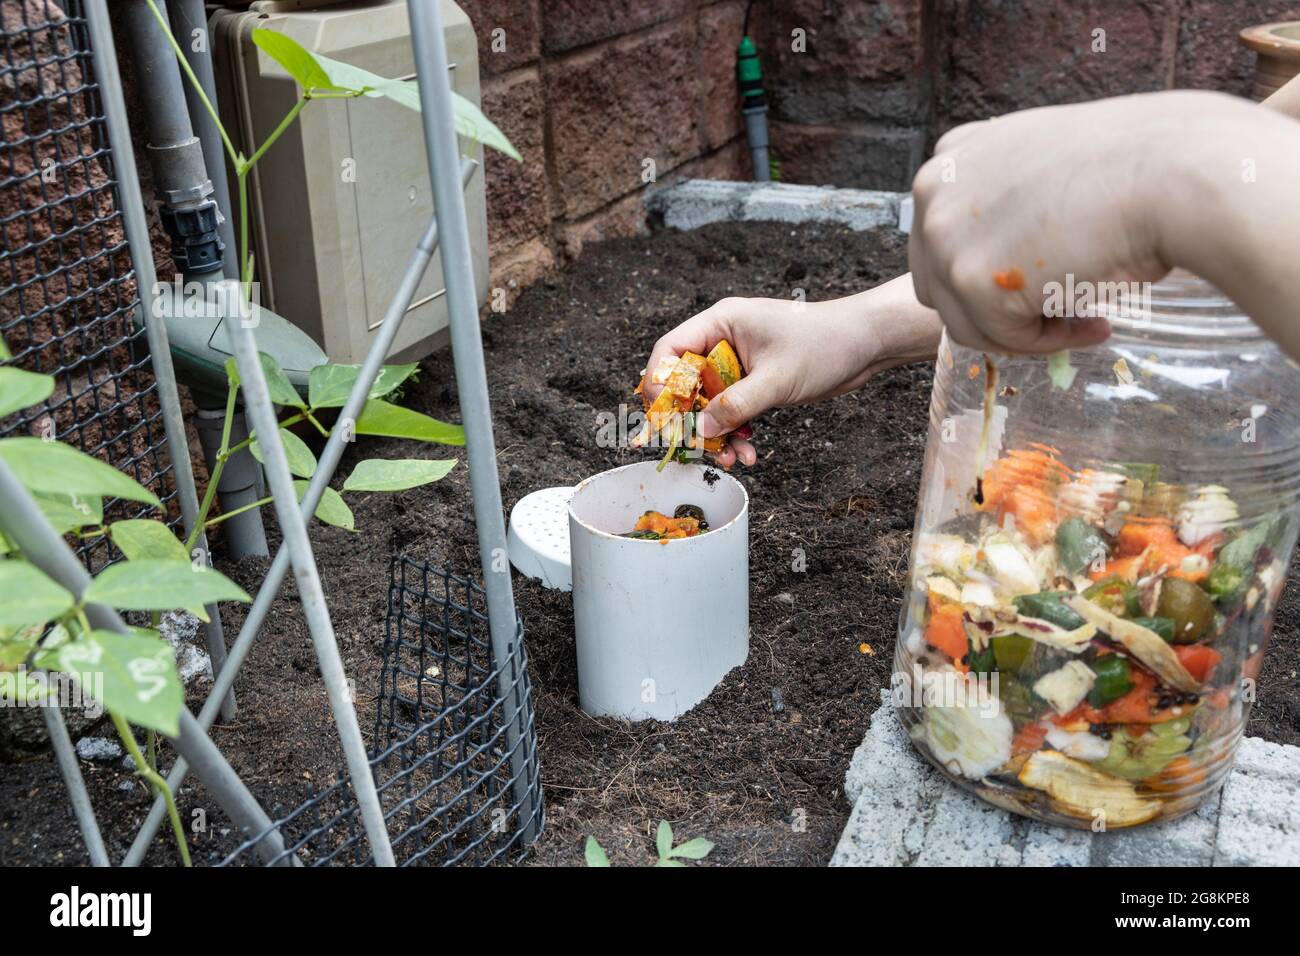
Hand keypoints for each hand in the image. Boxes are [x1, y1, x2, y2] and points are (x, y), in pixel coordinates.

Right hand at [641, 277, 941, 467]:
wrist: (866, 344)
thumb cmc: (824, 345)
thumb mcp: (776, 379)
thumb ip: (737, 405)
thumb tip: (702, 428)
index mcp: (721, 323)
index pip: (670, 350)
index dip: (660, 383)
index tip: (663, 417)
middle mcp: (724, 340)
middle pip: (687, 382)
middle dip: (693, 419)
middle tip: (698, 446)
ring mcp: (739, 362)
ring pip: (710, 402)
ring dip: (717, 432)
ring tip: (730, 458)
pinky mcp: (755, 381)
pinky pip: (733, 410)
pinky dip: (737, 432)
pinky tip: (748, 452)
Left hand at [908, 91, 1264, 354]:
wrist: (1173, 169)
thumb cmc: (1132, 165)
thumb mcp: (1045, 168)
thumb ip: (1004, 204)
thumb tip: (1002, 255)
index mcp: (952, 158)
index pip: (944, 240)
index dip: (990, 271)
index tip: (1040, 280)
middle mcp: (933, 190)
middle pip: (941, 284)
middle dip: (995, 308)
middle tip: (1056, 314)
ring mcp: (944, 235)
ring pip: (964, 318)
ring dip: (1021, 329)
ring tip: (1082, 320)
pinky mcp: (970, 280)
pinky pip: (1000, 338)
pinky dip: (1045, 342)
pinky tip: (1093, 323)